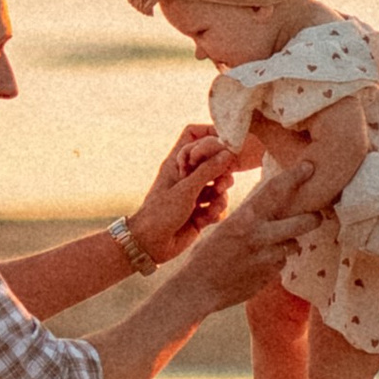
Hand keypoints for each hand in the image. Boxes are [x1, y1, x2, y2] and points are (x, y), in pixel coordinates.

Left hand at [127, 125, 237, 262]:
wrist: (151, 245)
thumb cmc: (161, 212)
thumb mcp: (185, 189)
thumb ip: (207, 171)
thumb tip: (228, 153)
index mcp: (177, 162)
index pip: (193, 134)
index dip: (209, 133)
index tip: (226, 143)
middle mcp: (187, 175)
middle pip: (214, 161)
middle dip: (222, 174)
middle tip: (220, 186)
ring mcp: (194, 193)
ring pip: (220, 187)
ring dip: (220, 198)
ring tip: (210, 207)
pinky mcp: (200, 212)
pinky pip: (218, 206)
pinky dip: (215, 212)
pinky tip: (203, 220)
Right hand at [185, 170, 324, 305]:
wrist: (197, 289)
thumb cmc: (205, 255)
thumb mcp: (224, 227)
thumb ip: (247, 216)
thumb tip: (266, 204)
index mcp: (245, 218)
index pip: (275, 190)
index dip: (295, 176)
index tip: (309, 168)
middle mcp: (259, 235)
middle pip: (302, 222)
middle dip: (313, 218)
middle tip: (317, 216)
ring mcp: (267, 258)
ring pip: (293, 245)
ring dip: (288, 244)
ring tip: (270, 247)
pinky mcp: (269, 276)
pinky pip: (281, 264)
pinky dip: (275, 262)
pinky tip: (257, 265)